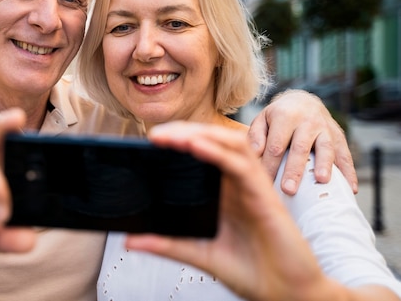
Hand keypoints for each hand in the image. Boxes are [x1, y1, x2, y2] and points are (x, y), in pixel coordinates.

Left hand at [129, 122, 330, 300]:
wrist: (286, 294)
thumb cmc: (249, 272)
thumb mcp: (200, 255)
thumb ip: (168, 244)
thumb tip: (129, 241)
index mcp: (222, 192)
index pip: (200, 154)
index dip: (177, 142)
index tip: (150, 142)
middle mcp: (236, 184)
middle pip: (212, 142)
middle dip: (184, 132)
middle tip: (155, 134)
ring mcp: (252, 186)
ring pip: (229, 144)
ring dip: (201, 134)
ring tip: (172, 135)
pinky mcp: (265, 195)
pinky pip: (242, 165)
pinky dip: (219, 152)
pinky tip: (198, 147)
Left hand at [248, 89, 356, 194]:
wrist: (303, 100)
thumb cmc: (278, 116)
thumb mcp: (262, 119)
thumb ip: (256, 135)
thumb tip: (255, 154)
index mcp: (285, 117)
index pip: (276, 145)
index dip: (270, 165)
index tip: (265, 183)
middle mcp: (307, 121)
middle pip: (300, 148)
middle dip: (294, 170)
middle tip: (289, 190)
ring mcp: (325, 128)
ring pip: (325, 148)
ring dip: (324, 165)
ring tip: (322, 181)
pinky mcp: (339, 136)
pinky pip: (345, 154)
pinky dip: (349, 171)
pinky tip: (350, 188)